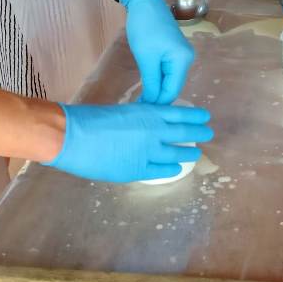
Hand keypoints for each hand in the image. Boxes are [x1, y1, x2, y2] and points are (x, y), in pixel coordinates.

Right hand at [44, 101, 212, 182]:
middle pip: (184, 134)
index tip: (205, 117)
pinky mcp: (138, 170)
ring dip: (188, 154)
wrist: (74, 136)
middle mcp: (154, 131)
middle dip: (199, 134)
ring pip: (177, 154)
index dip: (195, 116)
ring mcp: (148, 152)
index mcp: (149, 112)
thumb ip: (140, 118)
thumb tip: (149, 125)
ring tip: (197, 154)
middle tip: (208, 134)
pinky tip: (176, 169)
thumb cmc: (92, 119)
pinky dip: (171, 169)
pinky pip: (161, 170)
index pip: (180, 114)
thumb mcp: (123, 111)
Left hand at [121, 0, 194, 103]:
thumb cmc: (145, 28)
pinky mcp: (173, 50)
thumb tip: (153, 104)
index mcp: (183, 60)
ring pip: (169, 79)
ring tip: (141, 100)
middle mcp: (187, 58)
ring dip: (156, 89)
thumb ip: (152, 83)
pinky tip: (147, 86)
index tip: (140, 115)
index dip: (157, 104)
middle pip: (172, 86)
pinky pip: (167, 71)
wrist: (143, 1)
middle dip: (157, 98)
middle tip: (138, 110)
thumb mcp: (146, 58)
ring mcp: (181, 54)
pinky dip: (157, 79)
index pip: (171, 91)